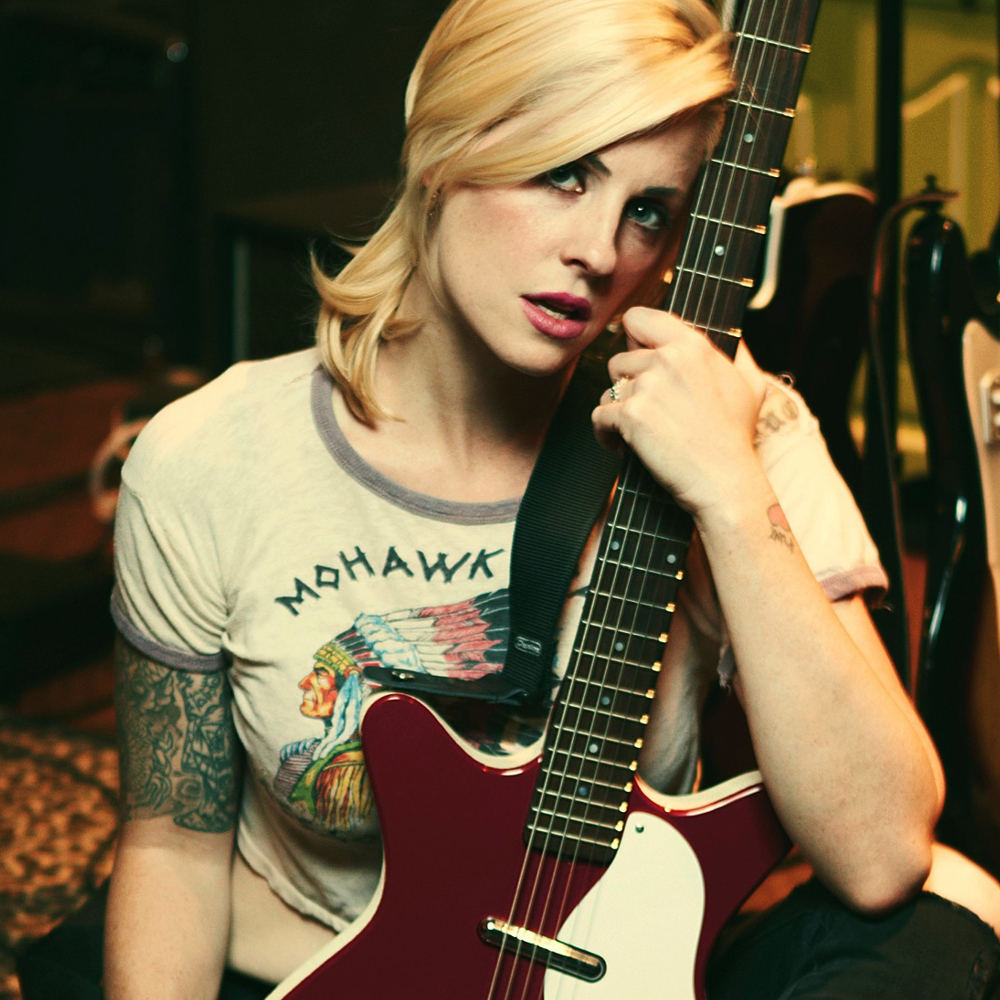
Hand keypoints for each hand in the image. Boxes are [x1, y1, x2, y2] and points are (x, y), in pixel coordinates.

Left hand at [592, 306, 767, 516]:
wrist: (725, 481)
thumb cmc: (736, 437)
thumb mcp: (750, 384)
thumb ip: (737, 354)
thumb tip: (733, 338)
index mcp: (693, 345)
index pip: (639, 318)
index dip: (633, 339)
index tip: (636, 358)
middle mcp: (668, 360)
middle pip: (619, 360)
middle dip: (626, 385)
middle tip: (645, 408)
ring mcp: (647, 387)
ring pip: (608, 390)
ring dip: (617, 411)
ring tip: (637, 431)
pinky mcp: (631, 415)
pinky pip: (599, 417)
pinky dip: (605, 434)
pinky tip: (622, 446)